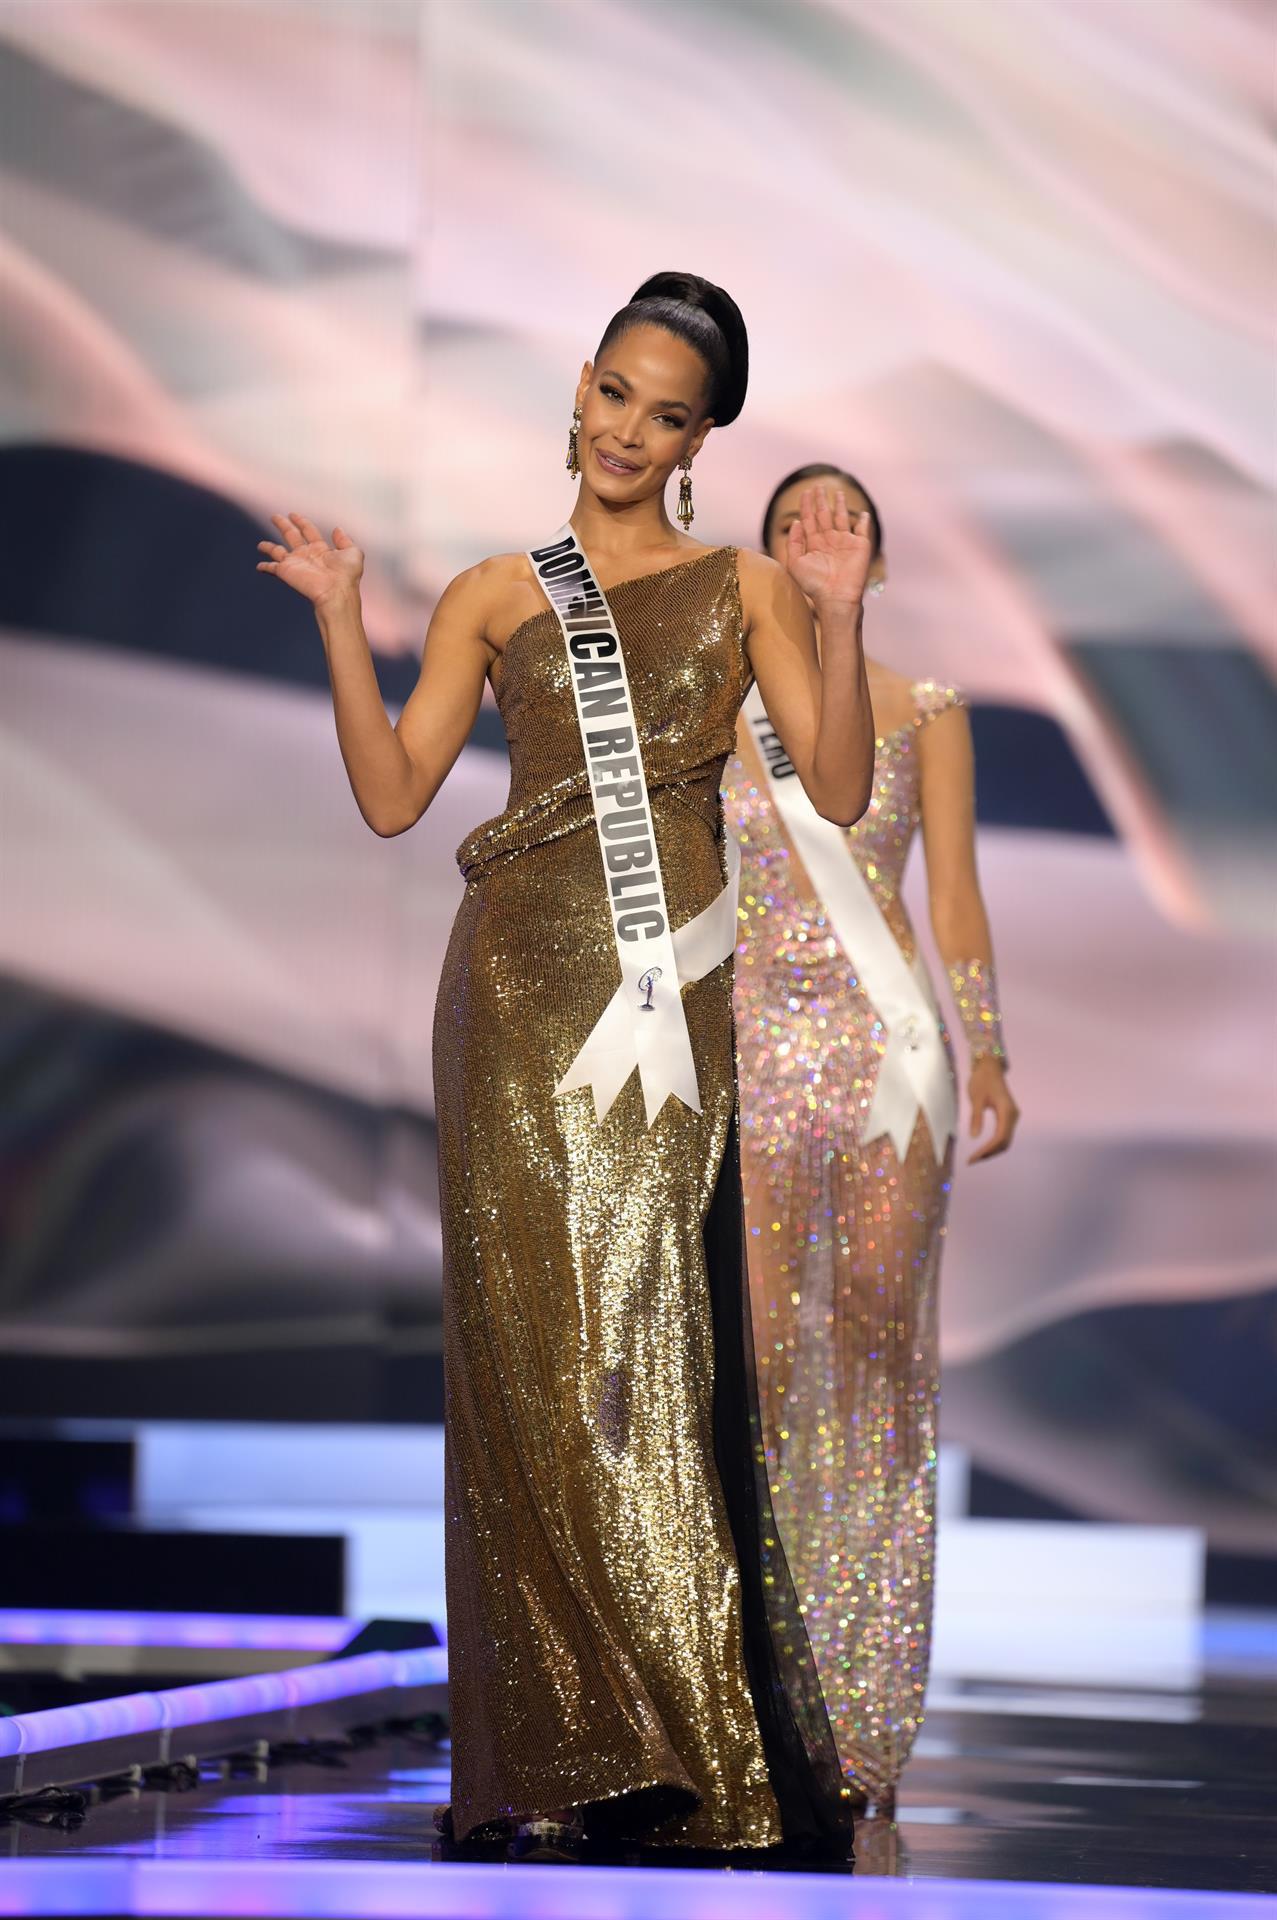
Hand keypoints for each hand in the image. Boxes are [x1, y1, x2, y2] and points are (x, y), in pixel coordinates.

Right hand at [257, 513, 363, 606]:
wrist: (336, 593)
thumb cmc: (346, 576)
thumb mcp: (353, 552)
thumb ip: (344, 539)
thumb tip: (337, 529)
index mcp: (321, 549)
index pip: (309, 531)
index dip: (301, 522)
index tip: (294, 515)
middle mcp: (307, 555)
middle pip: (291, 535)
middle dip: (283, 525)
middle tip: (275, 517)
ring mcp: (295, 564)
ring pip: (278, 552)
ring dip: (269, 547)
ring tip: (261, 545)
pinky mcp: (286, 572)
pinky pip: (272, 568)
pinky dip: (265, 567)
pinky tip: (259, 566)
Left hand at [785, 485, 873, 611]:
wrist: (836, 597)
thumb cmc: (813, 584)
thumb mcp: (795, 563)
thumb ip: (793, 542)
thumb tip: (796, 522)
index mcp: (814, 544)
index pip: (809, 520)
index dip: (807, 506)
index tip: (806, 492)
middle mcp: (829, 541)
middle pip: (824, 515)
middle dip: (821, 501)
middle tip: (818, 486)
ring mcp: (845, 542)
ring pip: (842, 518)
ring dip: (840, 505)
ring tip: (837, 493)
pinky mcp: (860, 546)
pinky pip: (862, 529)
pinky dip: (863, 521)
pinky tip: (862, 514)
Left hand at [967, 1055, 1018, 1163]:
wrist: (990, 1067)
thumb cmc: (982, 1080)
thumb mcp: (976, 1098)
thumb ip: (976, 1117)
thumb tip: (974, 1137)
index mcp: (1007, 1111)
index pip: (999, 1138)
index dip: (987, 1151)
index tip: (973, 1158)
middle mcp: (1013, 1115)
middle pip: (1004, 1142)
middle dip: (989, 1153)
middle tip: (971, 1161)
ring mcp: (1012, 1116)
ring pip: (1005, 1140)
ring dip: (992, 1151)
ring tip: (975, 1158)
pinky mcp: (1008, 1116)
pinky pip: (1004, 1135)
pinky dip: (994, 1144)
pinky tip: (982, 1150)